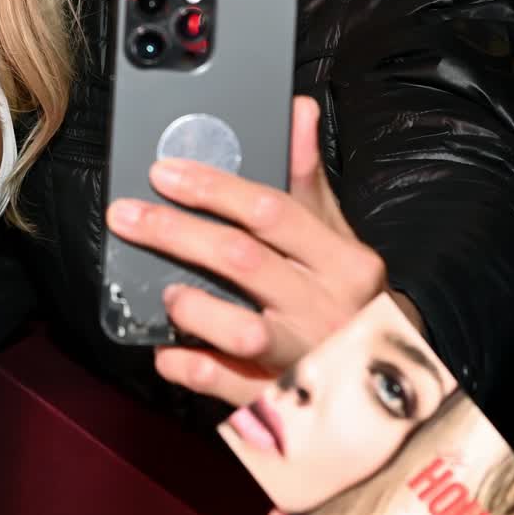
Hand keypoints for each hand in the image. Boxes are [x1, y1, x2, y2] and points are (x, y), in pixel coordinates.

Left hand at [104, 95, 405, 405]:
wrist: (386, 385)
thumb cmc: (347, 297)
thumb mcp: (337, 237)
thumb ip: (308, 179)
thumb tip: (298, 108)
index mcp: (344, 262)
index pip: (272, 212)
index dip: (213, 189)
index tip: (164, 173)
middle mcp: (327, 309)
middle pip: (242, 261)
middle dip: (176, 233)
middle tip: (127, 216)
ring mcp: (305, 361)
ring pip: (240, 332)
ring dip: (192, 308)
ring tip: (166, 292)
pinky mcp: (282, 406)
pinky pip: (227, 387)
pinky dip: (190, 367)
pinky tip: (167, 351)